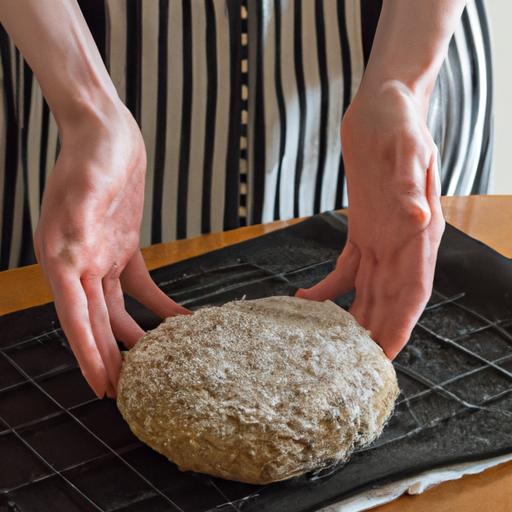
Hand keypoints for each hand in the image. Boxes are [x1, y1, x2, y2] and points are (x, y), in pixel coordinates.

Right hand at [34, 101, 187, 398]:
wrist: (107, 132)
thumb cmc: (93, 152)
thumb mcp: (88, 180)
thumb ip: (79, 213)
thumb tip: (70, 248)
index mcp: (63, 257)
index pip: (75, 318)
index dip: (88, 354)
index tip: (102, 385)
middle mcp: (79, 262)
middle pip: (95, 322)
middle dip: (109, 357)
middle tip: (126, 392)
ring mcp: (102, 255)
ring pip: (116, 310)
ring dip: (134, 337)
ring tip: (153, 365)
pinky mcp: (124, 246)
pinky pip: (141, 285)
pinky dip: (158, 304)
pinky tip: (179, 319)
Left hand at [297, 81, 444, 358]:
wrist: (383, 106)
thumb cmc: (399, 122)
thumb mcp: (406, 147)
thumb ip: (409, 184)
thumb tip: (417, 217)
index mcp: (417, 231)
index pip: (413, 288)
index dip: (401, 324)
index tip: (385, 356)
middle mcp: (401, 242)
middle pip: (390, 299)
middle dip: (375, 334)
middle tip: (352, 368)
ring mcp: (381, 238)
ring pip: (368, 291)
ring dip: (353, 319)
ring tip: (329, 347)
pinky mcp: (361, 229)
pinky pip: (346, 268)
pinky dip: (328, 288)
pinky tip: (306, 301)